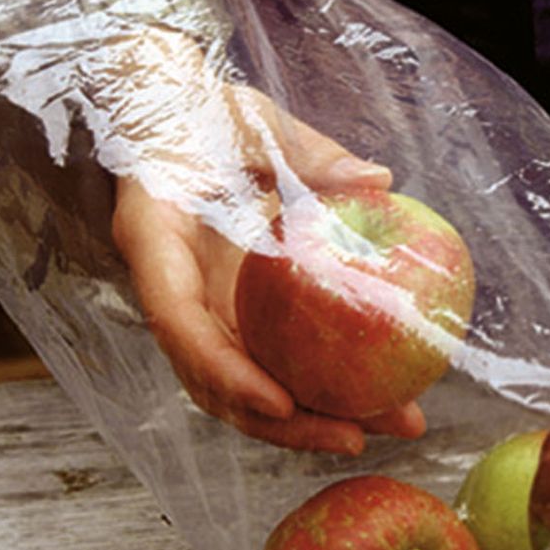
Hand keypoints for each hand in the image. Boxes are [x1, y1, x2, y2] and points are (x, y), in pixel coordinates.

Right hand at [102, 32, 426, 453]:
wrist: (173, 115)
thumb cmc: (206, 112)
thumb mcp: (252, 118)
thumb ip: (307, 152)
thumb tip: (379, 182)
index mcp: (156, 240)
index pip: (179, 323)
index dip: (226, 372)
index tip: (281, 402)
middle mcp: (175, 288)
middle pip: (214, 380)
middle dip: (282, 423)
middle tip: (355, 437)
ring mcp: (201, 306)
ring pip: (245, 383)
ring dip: (314, 415)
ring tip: (392, 422)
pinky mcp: (232, 312)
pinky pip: (273, 357)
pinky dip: (322, 380)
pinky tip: (386, 391)